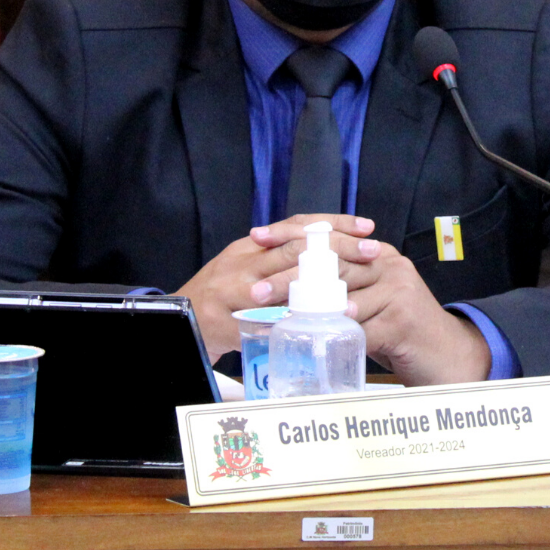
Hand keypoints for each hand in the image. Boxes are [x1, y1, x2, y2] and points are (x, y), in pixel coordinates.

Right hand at [177, 213, 373, 361]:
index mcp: (250, 246)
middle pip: (294, 249)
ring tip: (354, 289)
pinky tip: (314, 326)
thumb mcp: (248, 269)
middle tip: (372, 251)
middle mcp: (241, 261)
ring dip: (318, 286)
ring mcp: (229, 290)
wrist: (176, 320)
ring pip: (280, 282)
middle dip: (337, 249)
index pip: (296, 225)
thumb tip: (327, 251)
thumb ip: (280, 261)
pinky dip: (287, 325)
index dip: (333, 223)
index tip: (368, 227)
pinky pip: (260, 323)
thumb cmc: (220, 296)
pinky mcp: (222, 320)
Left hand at [249, 234, 492, 385]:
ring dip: (307, 310)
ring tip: (277, 317)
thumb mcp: (369, 300)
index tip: (256, 239)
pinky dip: (336, 336)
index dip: (291, 235)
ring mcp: (399, 289)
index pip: (329, 237)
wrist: (448, 354)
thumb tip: (288, 285)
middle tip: (256, 291)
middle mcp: (388, 263)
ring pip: (343, 297)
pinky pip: (361, 328)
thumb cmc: (399, 328)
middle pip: (331, 265)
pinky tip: (314, 340)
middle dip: (289, 278)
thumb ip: (339, 287)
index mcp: (376, 253)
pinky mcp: (403, 319)